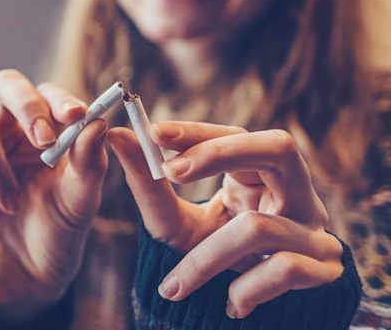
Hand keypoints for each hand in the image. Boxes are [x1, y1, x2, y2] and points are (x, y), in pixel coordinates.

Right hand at [0, 69, 108, 320]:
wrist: (26, 279)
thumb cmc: (57, 233)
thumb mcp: (80, 202)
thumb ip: (89, 163)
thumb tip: (98, 123)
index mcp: (42, 131)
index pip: (45, 93)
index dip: (57, 98)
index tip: (76, 117)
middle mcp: (6, 133)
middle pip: (6, 85)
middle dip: (25, 105)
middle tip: (44, 139)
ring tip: (12, 204)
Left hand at [108, 121, 343, 318]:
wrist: (230, 317)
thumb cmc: (207, 260)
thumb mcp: (173, 222)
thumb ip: (149, 183)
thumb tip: (117, 135)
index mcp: (262, 176)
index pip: (239, 134)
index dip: (200, 131)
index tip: (155, 133)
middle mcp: (296, 195)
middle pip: (278, 148)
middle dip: (219, 154)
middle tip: (170, 172)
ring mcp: (315, 231)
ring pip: (260, 226)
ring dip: (207, 257)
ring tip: (175, 285)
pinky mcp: (324, 272)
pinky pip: (282, 269)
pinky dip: (244, 289)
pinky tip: (229, 303)